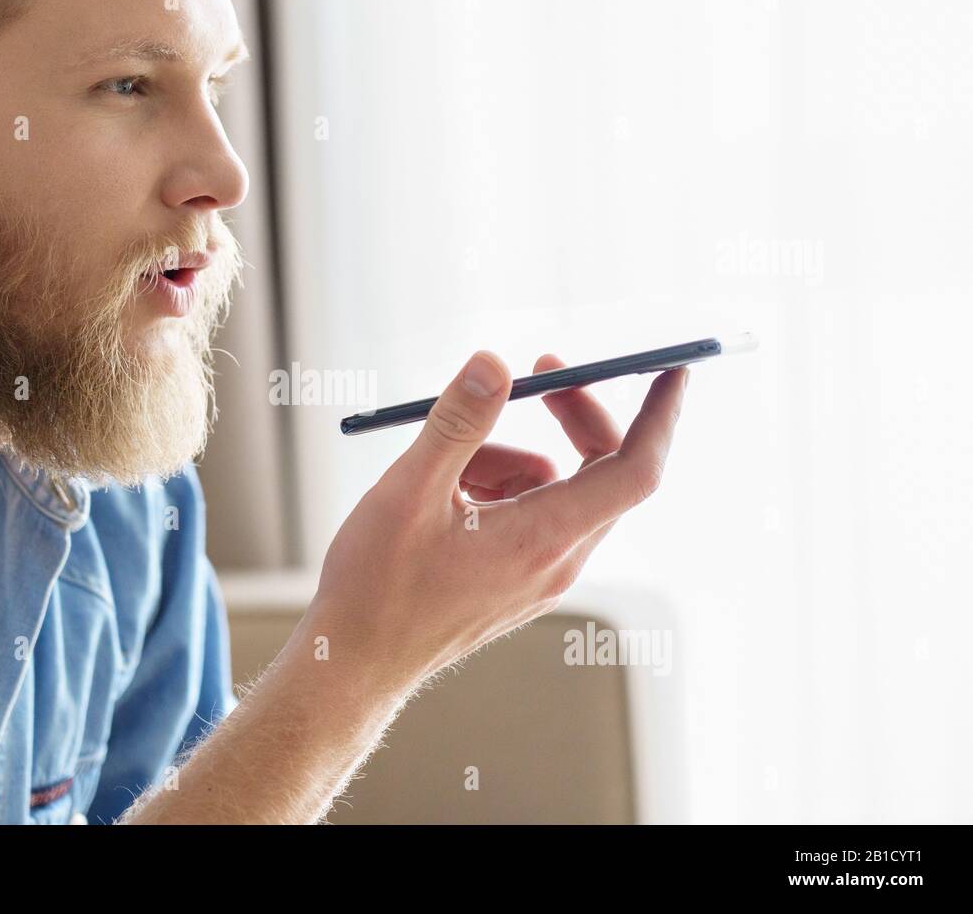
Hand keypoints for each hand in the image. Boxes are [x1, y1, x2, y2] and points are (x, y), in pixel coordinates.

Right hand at [311, 350, 687, 690]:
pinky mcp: (517, 581)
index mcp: (542, 540)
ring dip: (509, 457)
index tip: (672, 369)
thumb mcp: (410, 492)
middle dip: (572, 416)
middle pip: (600, 472)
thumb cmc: (376, 589)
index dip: (659, 415)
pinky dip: (496, 488)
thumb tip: (495, 363)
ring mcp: (538, 576)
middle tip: (534, 372)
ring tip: (442, 472)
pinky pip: (529, 513)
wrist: (352, 663)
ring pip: (553, 488)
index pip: (634, 470)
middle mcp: (555, 562)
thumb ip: (459, 423)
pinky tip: (442, 500)